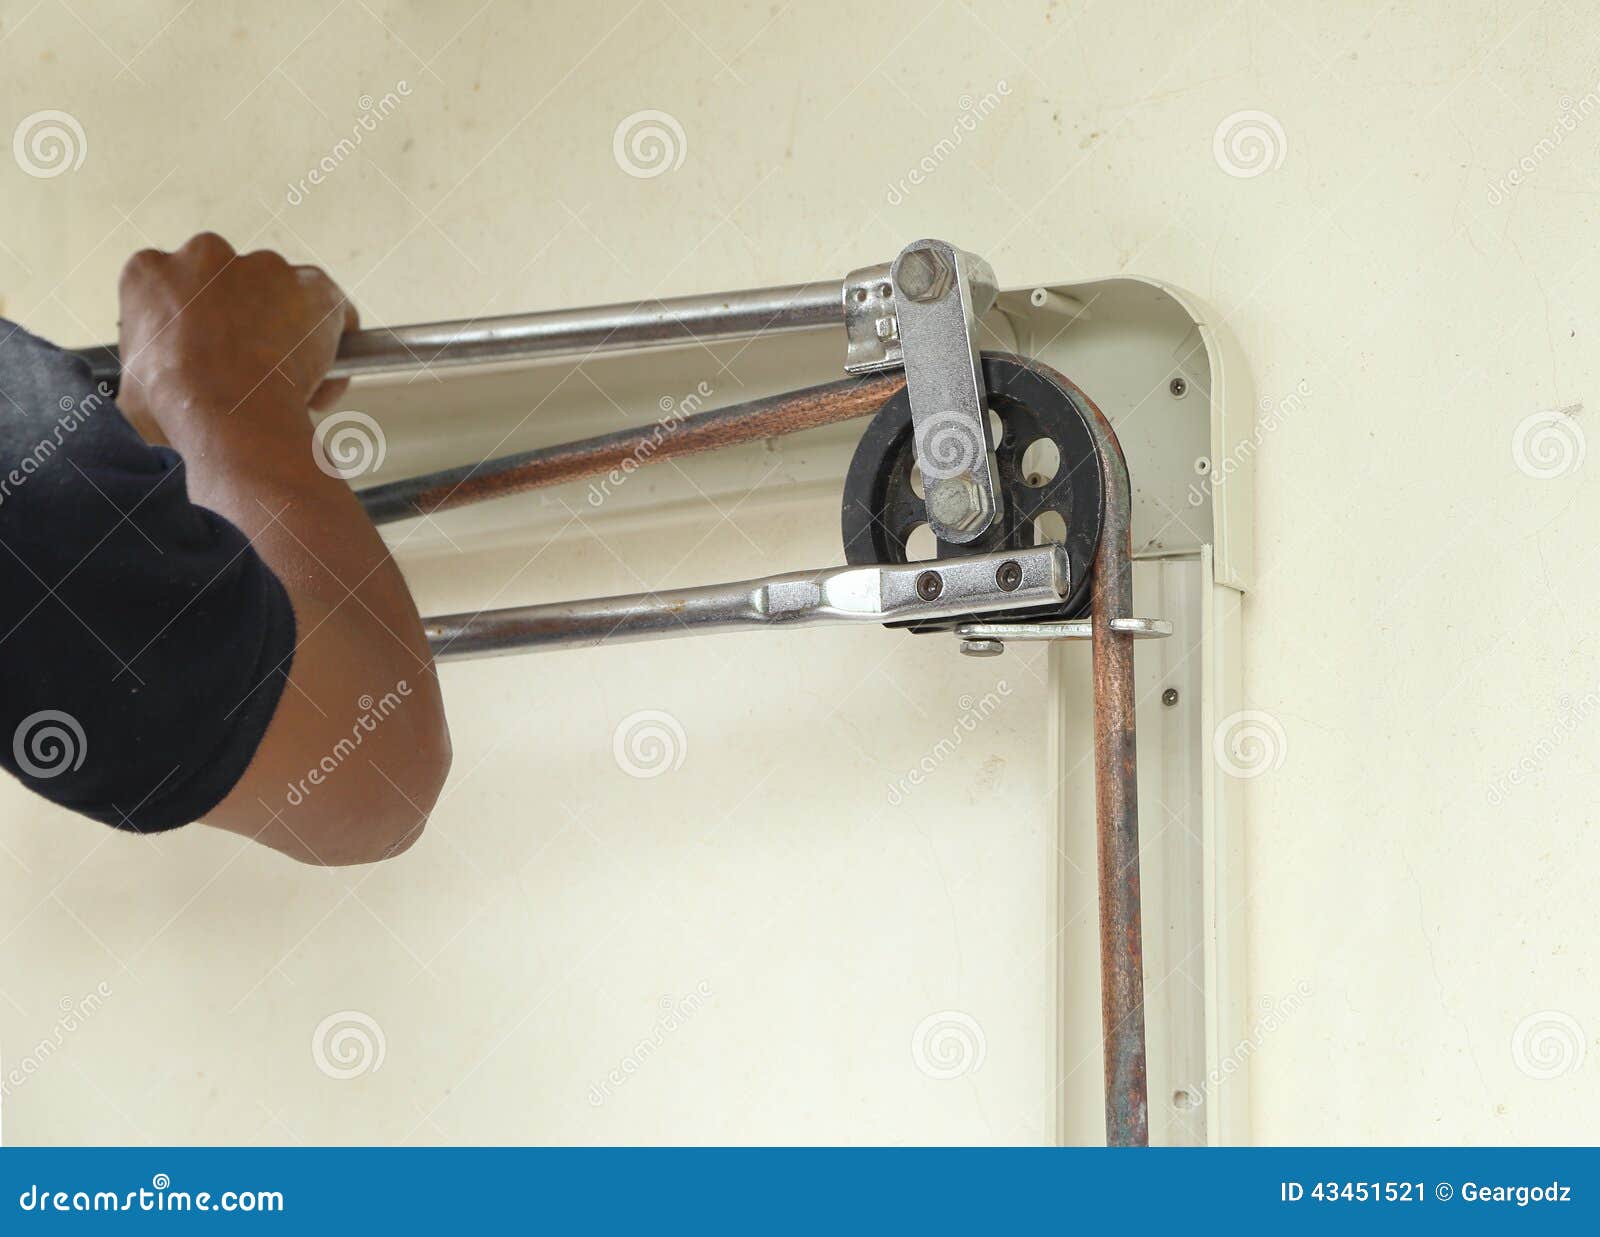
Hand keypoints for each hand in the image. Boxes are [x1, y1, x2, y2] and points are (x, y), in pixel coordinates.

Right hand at [116, 233, 357, 442]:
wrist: (229, 410)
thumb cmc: (179, 406)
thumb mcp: (133, 389)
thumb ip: (147, 373)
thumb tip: (154, 399)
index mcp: (152, 273)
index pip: (178, 292)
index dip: (199, 327)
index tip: (210, 357)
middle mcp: (205, 255)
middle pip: (233, 286)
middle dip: (245, 322)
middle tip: (252, 368)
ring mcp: (263, 266)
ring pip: (284, 295)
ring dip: (290, 331)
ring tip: (289, 381)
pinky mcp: (313, 285)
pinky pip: (332, 310)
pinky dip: (335, 341)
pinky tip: (322, 383)